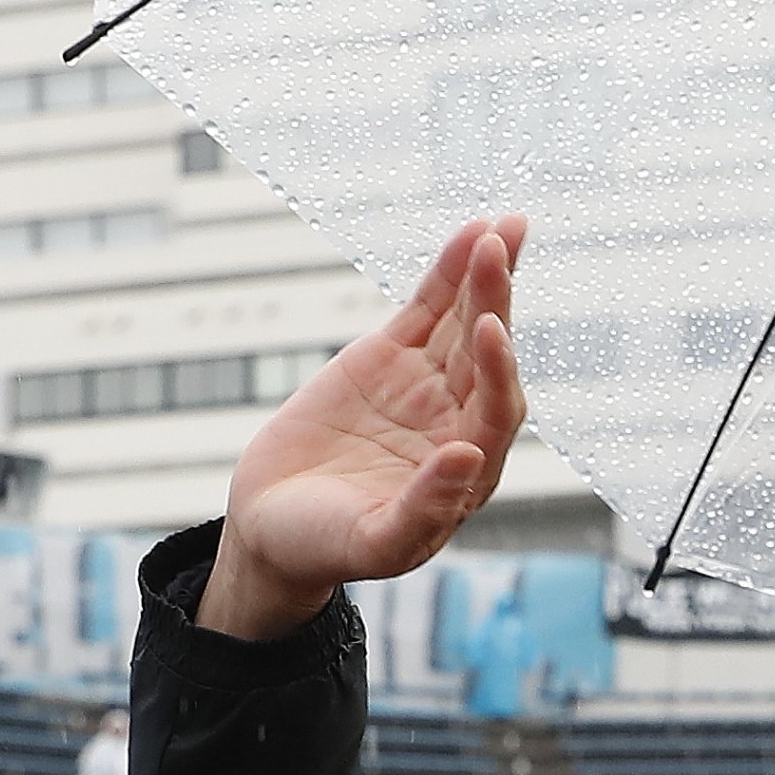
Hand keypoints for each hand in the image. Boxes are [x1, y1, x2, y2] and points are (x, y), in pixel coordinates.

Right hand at [203, 217, 526, 642]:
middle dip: (495, 302)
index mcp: (468, 473)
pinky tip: (472, 235)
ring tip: (500, 226)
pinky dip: (448, 273)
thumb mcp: (374, 544)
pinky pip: (428, 309)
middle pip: (487, 356)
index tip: (489, 329)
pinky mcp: (393, 358)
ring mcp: (428, 386)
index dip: (497, 371)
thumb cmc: (325, 548)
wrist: (274, 528)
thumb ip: (425, 509)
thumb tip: (468, 458)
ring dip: (485, 276)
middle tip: (498, 249)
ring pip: (464, 322)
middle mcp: (458, 423)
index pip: (496, 412)